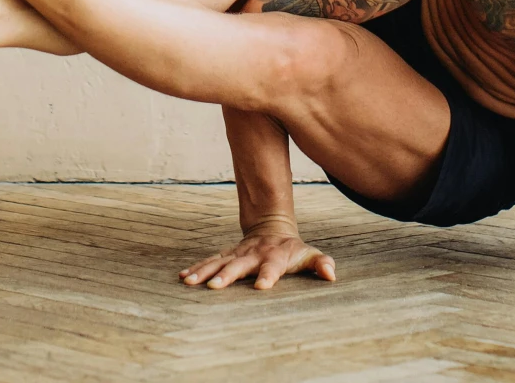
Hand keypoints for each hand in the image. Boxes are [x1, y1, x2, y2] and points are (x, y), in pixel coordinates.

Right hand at [179, 221, 336, 289]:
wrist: (271, 227)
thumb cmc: (292, 248)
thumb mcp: (309, 254)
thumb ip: (321, 263)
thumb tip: (331, 275)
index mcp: (275, 256)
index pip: (273, 266)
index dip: (268, 275)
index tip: (261, 287)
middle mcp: (253, 254)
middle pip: (239, 265)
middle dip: (226, 276)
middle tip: (214, 287)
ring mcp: (237, 254)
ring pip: (219, 262)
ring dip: (204, 271)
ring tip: (190, 282)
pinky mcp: (226, 255)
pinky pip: (209, 261)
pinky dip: (196, 268)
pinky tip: (183, 277)